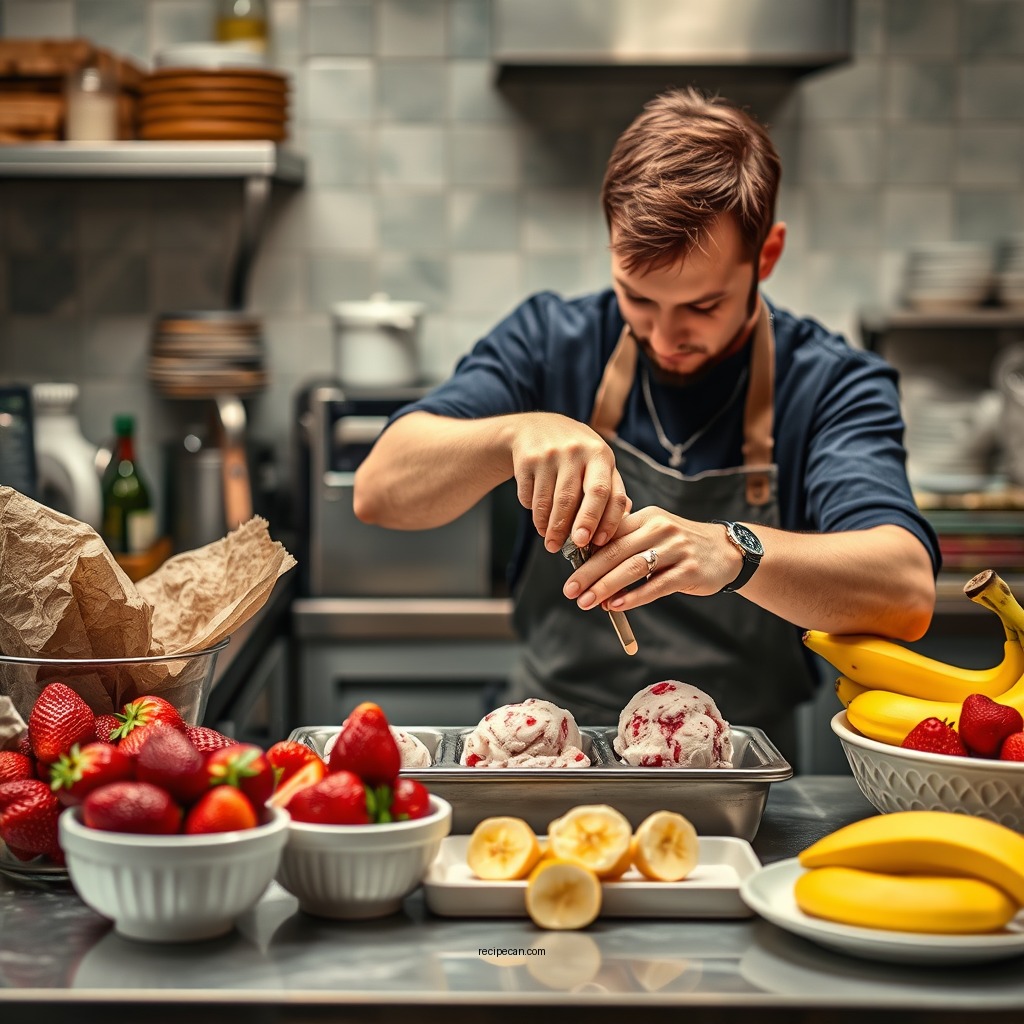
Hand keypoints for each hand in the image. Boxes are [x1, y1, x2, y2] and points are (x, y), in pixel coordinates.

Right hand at [509, 413, 630, 552]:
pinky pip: (530, 497)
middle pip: (575, 498)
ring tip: (552, 541)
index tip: (598, 542)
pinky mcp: (528, 459)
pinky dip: (534, 513)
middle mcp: (576, 451)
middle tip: (574, 546)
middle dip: (575, 526)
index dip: (606, 521)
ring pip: (549, 502)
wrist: (535, 427)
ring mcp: (550, 454)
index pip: (608, 493)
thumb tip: (624, 518)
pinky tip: (539, 517)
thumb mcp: (597, 462)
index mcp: (600, 455)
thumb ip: (611, 489)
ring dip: (550, 528)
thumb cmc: (575, 454)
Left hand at [561, 508, 741, 609]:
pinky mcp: (690, 570)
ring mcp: (677, 549)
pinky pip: (657, 585)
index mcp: (647, 517)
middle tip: (570, 590)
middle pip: (616, 551)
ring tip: (587, 602)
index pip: (609, 533)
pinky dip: (634, 596)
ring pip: (633, 568)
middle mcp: (660, 529)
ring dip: (606, 587)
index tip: (568, 571)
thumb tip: (588, 566)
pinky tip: (616, 605)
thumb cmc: (680, 545)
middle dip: (589, 573)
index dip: (586, 554)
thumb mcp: (655, 533)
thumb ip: (626, 542)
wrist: (727, 551)